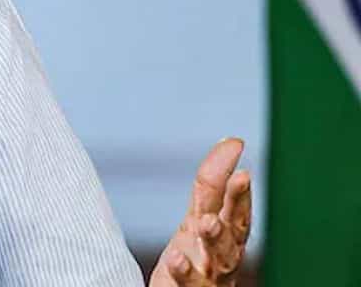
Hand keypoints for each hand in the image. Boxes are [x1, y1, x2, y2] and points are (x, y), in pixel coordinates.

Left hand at [148, 138, 251, 286]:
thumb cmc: (199, 260)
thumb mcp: (202, 219)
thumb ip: (212, 187)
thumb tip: (229, 143)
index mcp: (226, 234)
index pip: (236, 204)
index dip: (238, 179)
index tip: (239, 149)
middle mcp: (223, 253)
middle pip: (235, 227)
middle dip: (240, 202)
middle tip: (242, 177)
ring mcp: (208, 274)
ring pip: (218, 256)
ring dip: (215, 237)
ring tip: (207, 221)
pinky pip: (187, 283)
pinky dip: (184, 270)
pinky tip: (175, 258)